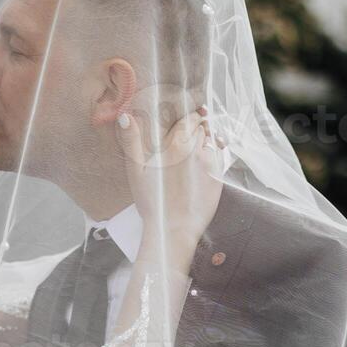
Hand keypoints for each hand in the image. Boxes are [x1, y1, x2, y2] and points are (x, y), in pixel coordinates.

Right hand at [119, 104, 223, 256]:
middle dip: (197, 128)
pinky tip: (203, 164)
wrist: (173, 229)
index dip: (188, 116)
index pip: (189, 118)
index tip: (187, 118)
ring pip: (212, 141)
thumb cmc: (152, 202)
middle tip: (189, 135)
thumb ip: (132, 140)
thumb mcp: (135, 170)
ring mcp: (211, 163)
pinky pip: (220, 158)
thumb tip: (126, 116)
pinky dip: (215, 155)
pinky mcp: (219, 177)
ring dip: (207, 140)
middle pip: (202, 128)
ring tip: (196, 150)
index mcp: (177, 143)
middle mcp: (197, 150)